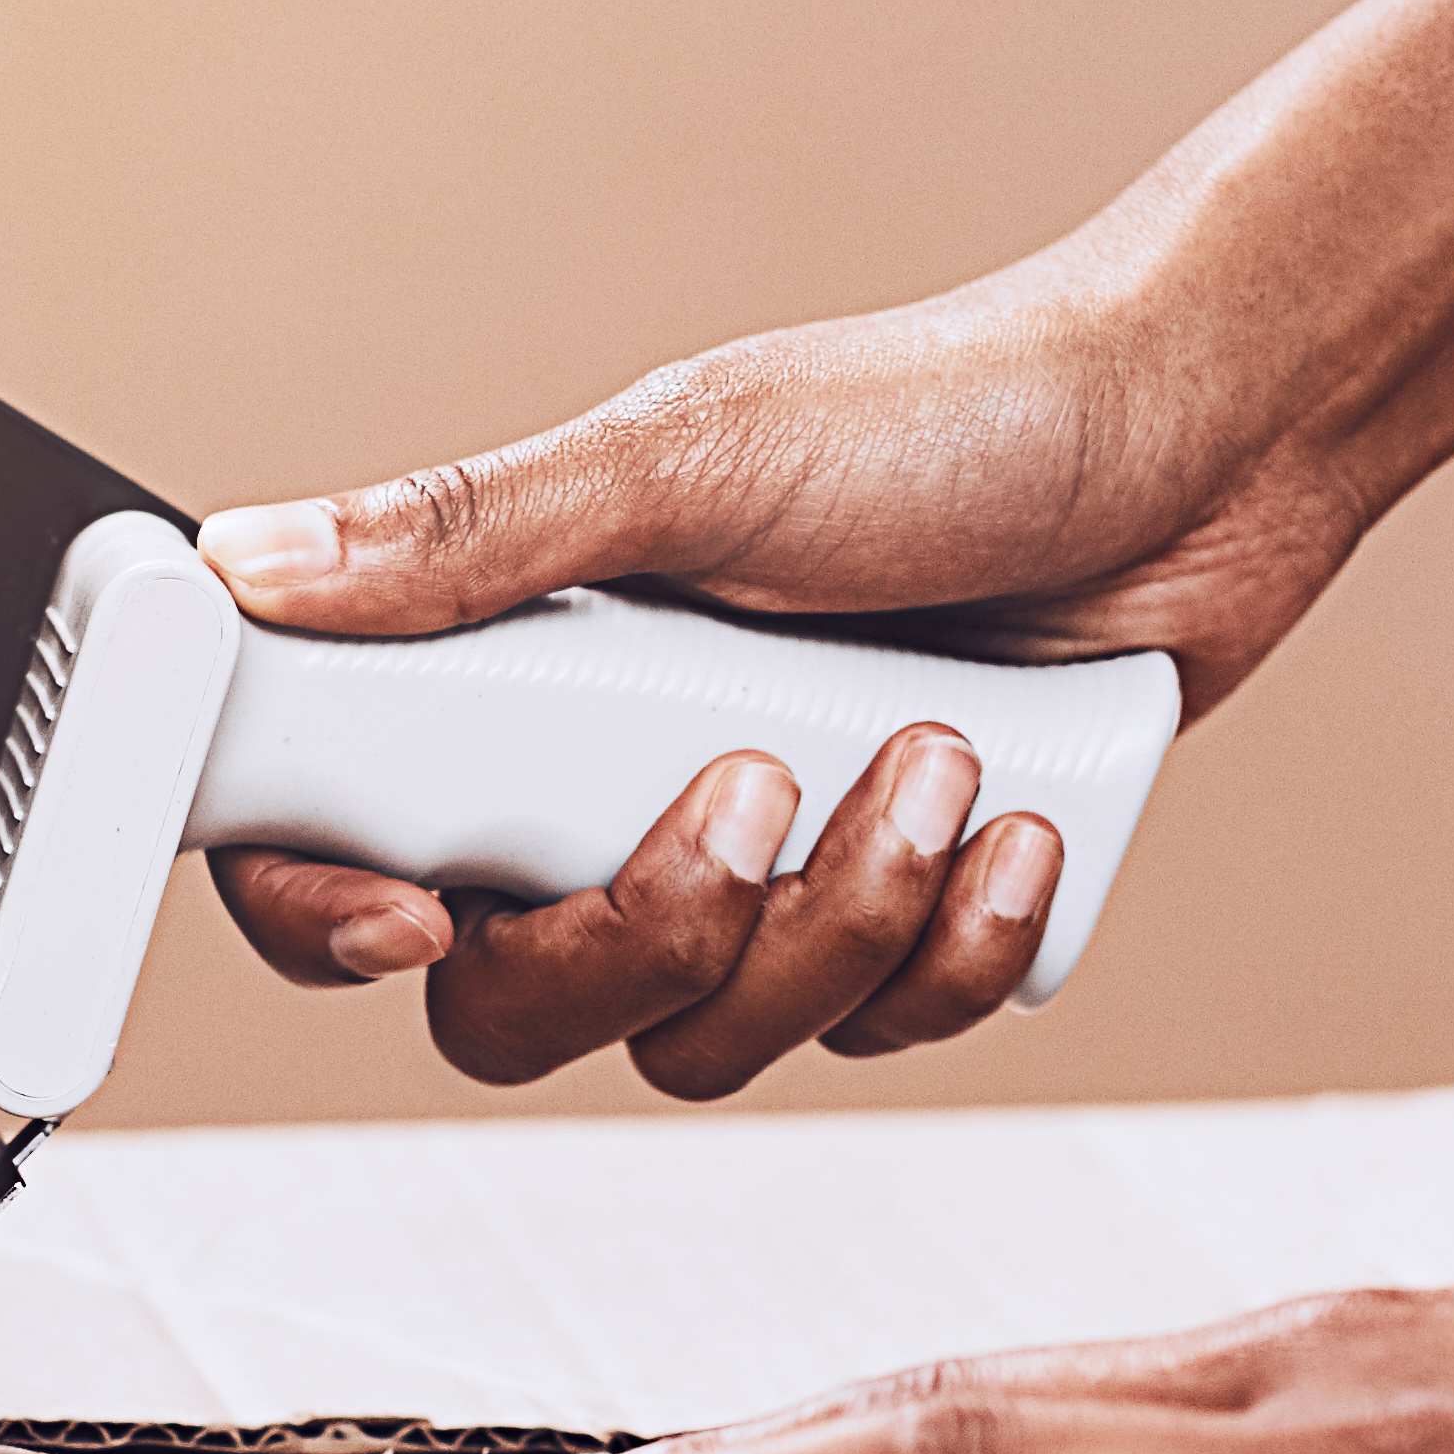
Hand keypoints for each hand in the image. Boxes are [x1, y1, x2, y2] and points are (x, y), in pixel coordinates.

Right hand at [194, 252, 1363, 1093]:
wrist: (1204, 448)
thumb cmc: (952, 415)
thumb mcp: (693, 456)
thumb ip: (468, 535)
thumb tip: (250, 563)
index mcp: (519, 674)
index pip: (330, 846)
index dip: (330, 919)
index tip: (419, 916)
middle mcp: (612, 787)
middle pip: (512, 1005)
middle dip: (650, 933)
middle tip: (752, 788)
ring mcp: (758, 867)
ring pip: (702, 1039)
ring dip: (839, 918)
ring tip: (935, 753)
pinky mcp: (894, 921)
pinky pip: (873, 1034)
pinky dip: (958, 943)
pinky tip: (1016, 818)